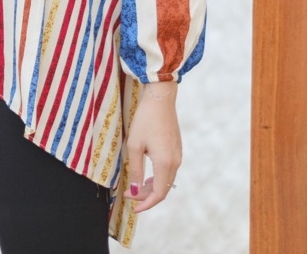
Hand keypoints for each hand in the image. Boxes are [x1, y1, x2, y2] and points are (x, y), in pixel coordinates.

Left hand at [123, 82, 181, 212]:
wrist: (160, 98)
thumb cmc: (145, 119)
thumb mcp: (135, 145)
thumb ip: (135, 170)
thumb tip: (135, 191)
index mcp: (165, 163)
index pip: (158, 193)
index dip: (146, 203)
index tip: (133, 207)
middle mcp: (175, 161)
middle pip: (163, 188)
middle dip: (146, 196)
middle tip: (129, 196)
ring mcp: (178, 154)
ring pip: (166, 179)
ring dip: (151, 186)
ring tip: (135, 187)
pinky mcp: (176, 148)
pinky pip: (168, 169)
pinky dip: (157, 176)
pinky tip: (146, 174)